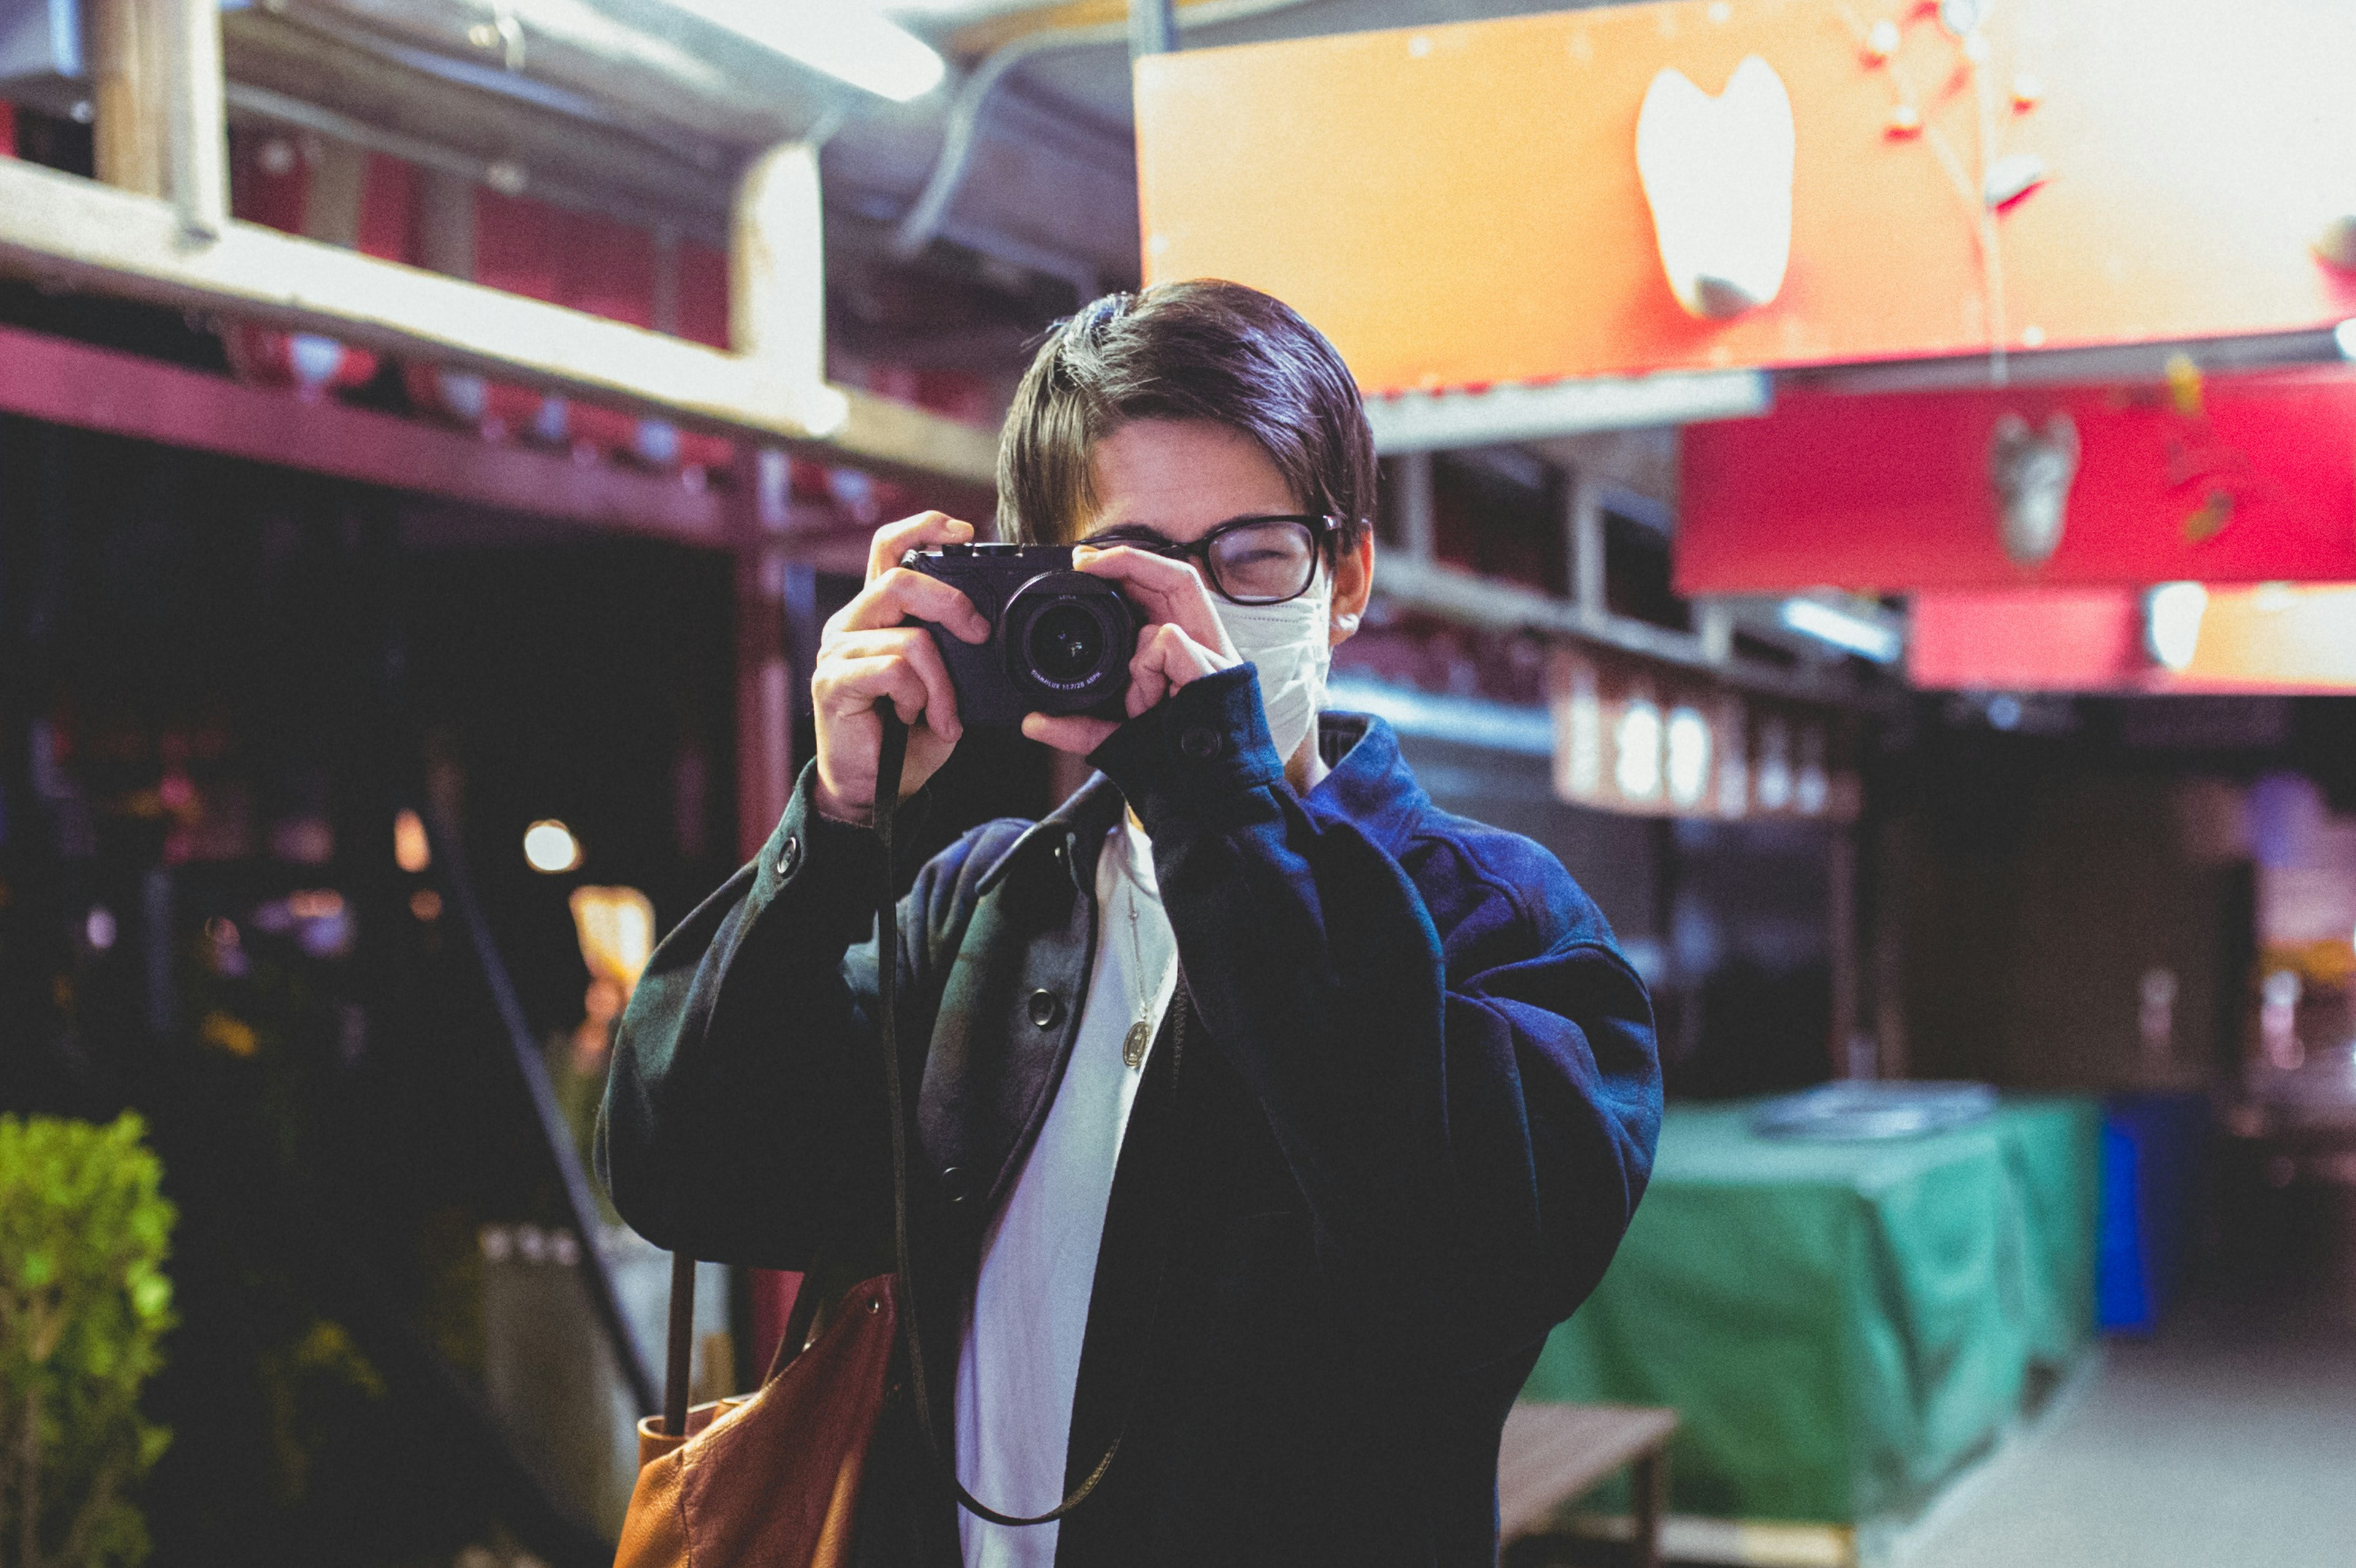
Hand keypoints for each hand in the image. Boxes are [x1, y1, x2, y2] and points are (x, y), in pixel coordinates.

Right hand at [811, 512, 992, 822]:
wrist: (876, 789)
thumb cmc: (910, 735)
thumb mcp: (946, 680)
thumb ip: (953, 645)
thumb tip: (984, 621)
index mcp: (878, 613)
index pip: (890, 547)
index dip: (924, 528)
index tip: (965, 531)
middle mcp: (852, 623)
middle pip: (900, 579)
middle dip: (951, 603)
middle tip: (979, 635)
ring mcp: (838, 651)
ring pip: (910, 638)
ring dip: (941, 683)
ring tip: (941, 714)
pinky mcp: (832, 682)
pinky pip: (893, 670)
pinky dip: (917, 698)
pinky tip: (912, 720)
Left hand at [1021, 544, 1240, 755]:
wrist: (1201, 799)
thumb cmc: (1169, 764)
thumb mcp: (1112, 737)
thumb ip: (1076, 726)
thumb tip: (1032, 721)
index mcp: (1183, 654)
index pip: (1164, 589)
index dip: (1129, 566)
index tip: (1085, 565)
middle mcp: (1204, 645)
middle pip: (1173, 574)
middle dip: (1128, 559)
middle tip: (1085, 563)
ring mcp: (1214, 654)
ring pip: (1175, 590)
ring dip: (1138, 624)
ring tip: (1132, 684)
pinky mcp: (1216, 665)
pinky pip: (1166, 639)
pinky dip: (1144, 670)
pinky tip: (1147, 703)